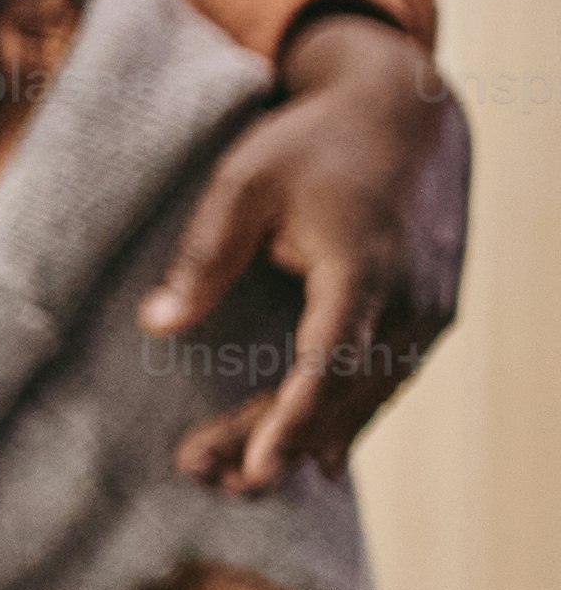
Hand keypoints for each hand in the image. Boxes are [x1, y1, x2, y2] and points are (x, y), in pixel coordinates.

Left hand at [146, 11, 464, 492]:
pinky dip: (346, 417)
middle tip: (207, 478)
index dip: (294, 420)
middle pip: (343, 393)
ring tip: (236, 479)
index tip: (259, 468)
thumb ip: (204, 255)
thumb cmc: (315, 141)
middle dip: (278, 443)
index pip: (329, 360)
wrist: (409, 110)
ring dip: (308, 439)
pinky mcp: (432, 315)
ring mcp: (430, 310)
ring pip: (368, 395)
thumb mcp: (245, 181)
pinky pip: (387, 379)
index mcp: (364, 266)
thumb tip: (157, 325)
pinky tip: (312, 459)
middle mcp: (410, 298)